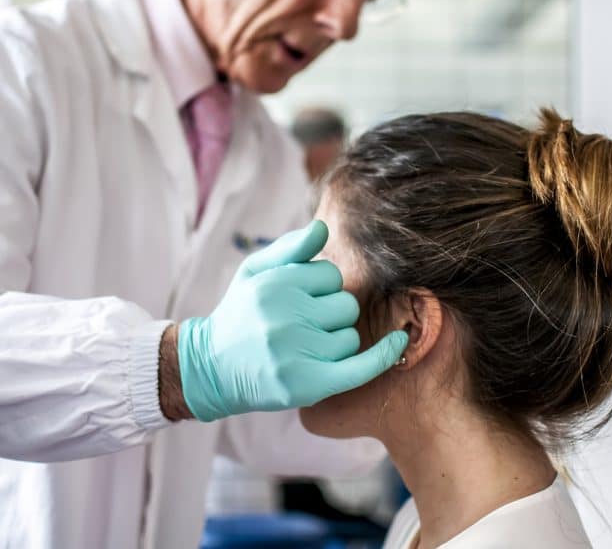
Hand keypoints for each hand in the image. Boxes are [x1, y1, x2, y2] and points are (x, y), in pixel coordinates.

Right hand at [177, 220, 407, 421]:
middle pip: (345, 306)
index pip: (331, 275)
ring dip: (335, 341)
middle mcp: (285, 316)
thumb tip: (323, 227)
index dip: (321, 288)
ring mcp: (297, 352)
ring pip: (349, 337)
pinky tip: (399, 342)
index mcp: (275, 284)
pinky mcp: (308, 384)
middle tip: (303, 326)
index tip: (302, 300)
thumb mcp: (255, 271)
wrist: (212, 369)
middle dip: (331, 314)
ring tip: (304, 348)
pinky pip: (360, 367)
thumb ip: (290, 248)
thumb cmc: (240, 314)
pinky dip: (384, 355)